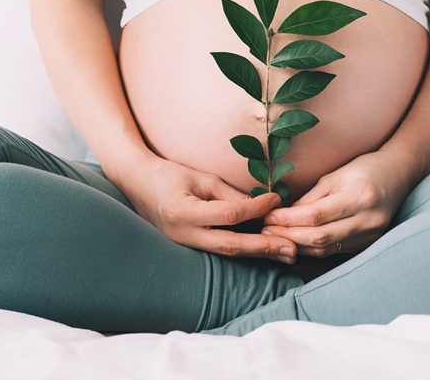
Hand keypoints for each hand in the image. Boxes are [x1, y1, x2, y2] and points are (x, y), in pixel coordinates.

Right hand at [117, 156, 297, 262]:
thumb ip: (229, 194)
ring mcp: (183, 245)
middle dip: (264, 247)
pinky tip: (264, 250)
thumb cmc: (169, 175)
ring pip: (227, 254)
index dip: (256, 208)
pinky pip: (219, 252)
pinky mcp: (187, 248)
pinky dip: (243, 250)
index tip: (276, 199)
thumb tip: (261, 207)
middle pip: (231, 246)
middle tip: (292, 249)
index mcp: (183, 212)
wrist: (137, 184)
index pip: (229, 214)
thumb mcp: (200, 177)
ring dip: (258, 254)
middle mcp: (182, 234)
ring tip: (286, 254)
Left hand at [262, 150, 424, 256]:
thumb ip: (311, 198)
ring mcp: (370, 235)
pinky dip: (313, 249)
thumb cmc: (364, 169)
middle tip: (266, 231)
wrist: (398, 175)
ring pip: (326, 249)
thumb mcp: (335, 176)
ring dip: (298, 246)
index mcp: (359, 197)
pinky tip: (296, 243)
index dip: (288, 219)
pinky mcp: (368, 243)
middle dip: (288, 236)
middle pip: (319, 238)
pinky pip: (335, 251)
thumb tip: (284, 217)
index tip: (268, 217)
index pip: (315, 216)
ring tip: (276, 238)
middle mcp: (368, 220)